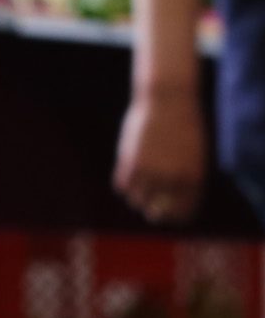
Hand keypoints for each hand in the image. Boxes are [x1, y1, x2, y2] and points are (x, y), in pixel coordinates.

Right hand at [116, 87, 206, 225]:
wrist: (169, 100)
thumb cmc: (184, 126)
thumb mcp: (193, 156)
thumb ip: (184, 180)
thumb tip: (166, 203)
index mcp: (194, 179)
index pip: (182, 213)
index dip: (174, 217)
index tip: (168, 214)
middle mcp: (172, 180)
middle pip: (156, 211)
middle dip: (153, 210)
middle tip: (150, 206)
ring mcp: (150, 172)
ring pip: (136, 200)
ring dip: (137, 195)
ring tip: (140, 182)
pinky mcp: (130, 162)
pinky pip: (122, 186)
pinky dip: (125, 183)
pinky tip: (129, 172)